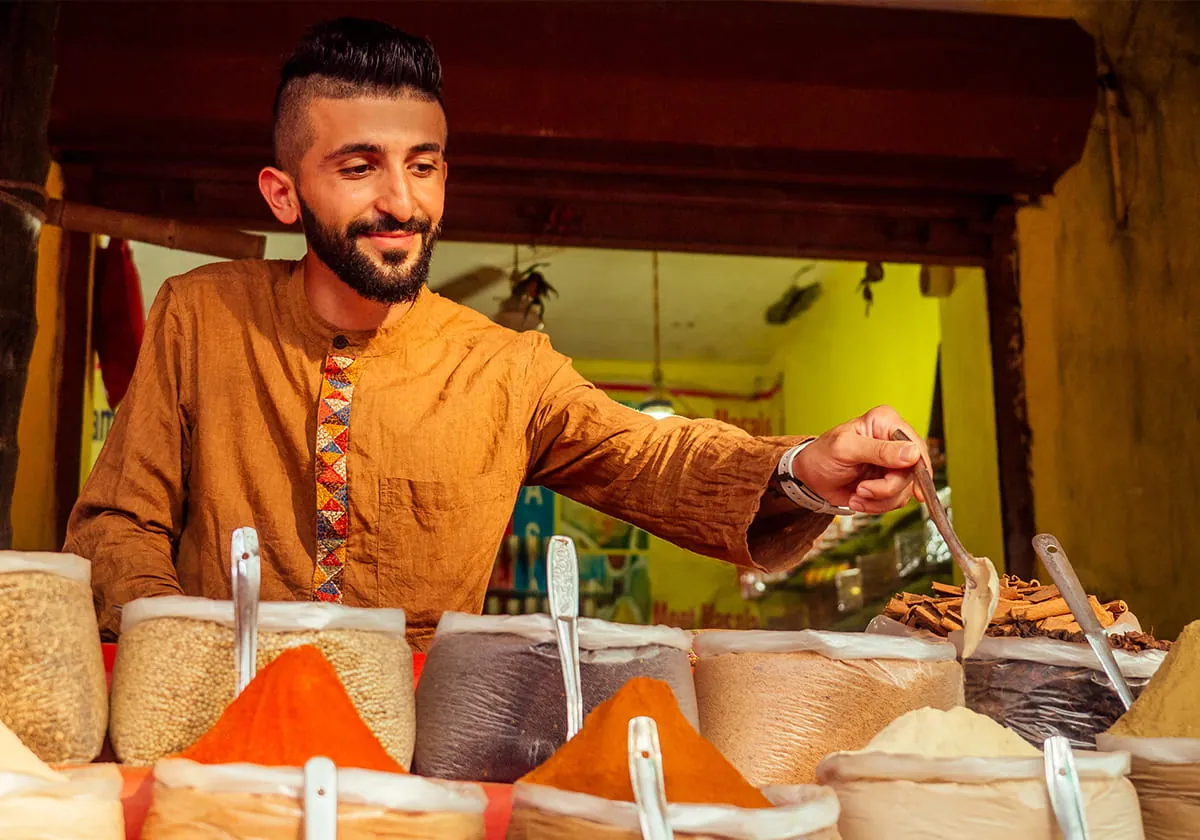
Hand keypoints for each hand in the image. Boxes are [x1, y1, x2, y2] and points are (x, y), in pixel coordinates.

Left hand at [790, 405, 930, 513]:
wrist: (810, 476)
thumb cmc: (822, 454)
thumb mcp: (846, 448)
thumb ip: (879, 450)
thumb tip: (912, 453)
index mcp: (886, 422)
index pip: (915, 445)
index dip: (919, 469)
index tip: (914, 490)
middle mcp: (895, 441)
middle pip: (914, 472)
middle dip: (888, 488)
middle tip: (863, 489)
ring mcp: (894, 464)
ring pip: (906, 490)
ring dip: (880, 500)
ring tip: (857, 493)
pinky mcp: (889, 482)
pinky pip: (896, 500)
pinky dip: (877, 505)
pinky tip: (858, 498)